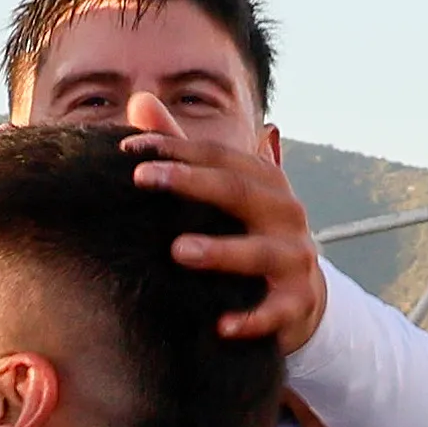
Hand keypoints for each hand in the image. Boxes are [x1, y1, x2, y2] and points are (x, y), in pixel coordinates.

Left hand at [124, 96, 322, 348]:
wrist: (298, 294)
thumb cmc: (244, 233)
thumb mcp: (219, 192)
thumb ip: (182, 152)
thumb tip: (139, 101)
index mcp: (264, 181)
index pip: (219, 157)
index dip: (176, 150)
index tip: (129, 151)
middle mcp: (285, 212)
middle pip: (239, 192)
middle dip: (192, 185)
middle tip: (144, 180)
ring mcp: (295, 258)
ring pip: (260, 252)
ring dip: (222, 251)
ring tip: (180, 250)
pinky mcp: (297, 302)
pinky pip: (275, 311)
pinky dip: (252, 319)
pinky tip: (222, 325)